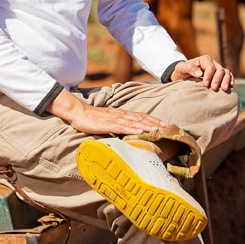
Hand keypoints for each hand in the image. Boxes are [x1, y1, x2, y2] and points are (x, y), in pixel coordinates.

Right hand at [47, 89, 165, 134]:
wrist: (79, 113)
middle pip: (140, 118)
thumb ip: (117, 124)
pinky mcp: (109, 124)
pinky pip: (124, 127)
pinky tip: (141, 131)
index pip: (139, 116)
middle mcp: (121, 115)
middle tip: (166, 126)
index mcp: (121, 114)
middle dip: (154, 122)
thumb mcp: (108, 121)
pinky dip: (134, 129)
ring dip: (147, 125)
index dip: (151, 119)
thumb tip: (127, 131)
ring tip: (158, 129)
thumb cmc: (92, 119)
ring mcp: (115, 119)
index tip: (162, 123)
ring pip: (135, 122)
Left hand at [170, 54, 233, 91]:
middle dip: (217, 79)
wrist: (183, 76)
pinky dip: (231, 80)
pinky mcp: (220, 76)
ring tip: (224, 89)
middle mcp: (213, 63)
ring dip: (226, 80)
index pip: (210, 66)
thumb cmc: (182, 71)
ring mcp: (217, 69)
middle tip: (214, 88)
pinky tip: (231, 86)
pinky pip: (229, 76)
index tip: (205, 84)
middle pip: (219, 69)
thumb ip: (189, 68)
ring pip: (226, 72)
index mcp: (204, 60)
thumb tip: (199, 73)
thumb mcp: (181, 68)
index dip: (209, 75)